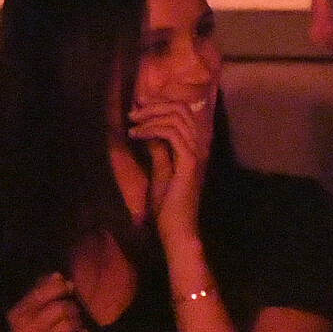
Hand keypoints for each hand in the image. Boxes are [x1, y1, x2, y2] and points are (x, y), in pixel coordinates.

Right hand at [6, 272, 87, 331]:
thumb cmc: (33, 328)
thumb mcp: (32, 306)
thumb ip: (44, 287)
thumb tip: (57, 276)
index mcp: (19, 312)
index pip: (42, 292)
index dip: (60, 287)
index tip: (69, 287)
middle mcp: (26, 328)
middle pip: (60, 307)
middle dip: (71, 308)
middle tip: (72, 312)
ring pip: (69, 324)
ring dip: (76, 323)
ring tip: (74, 325)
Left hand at [128, 98, 212, 237]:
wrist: (176, 228)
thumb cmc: (169, 205)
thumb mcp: (161, 169)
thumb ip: (159, 149)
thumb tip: (149, 130)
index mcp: (196, 146)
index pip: (184, 111)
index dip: (161, 103)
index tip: (139, 105)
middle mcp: (201, 145)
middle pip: (181, 108)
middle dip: (154, 105)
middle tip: (133, 112)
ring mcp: (197, 152)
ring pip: (176, 117)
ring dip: (150, 116)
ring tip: (131, 124)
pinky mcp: (189, 161)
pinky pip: (171, 133)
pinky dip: (151, 129)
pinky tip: (136, 135)